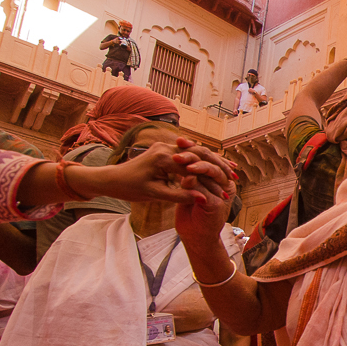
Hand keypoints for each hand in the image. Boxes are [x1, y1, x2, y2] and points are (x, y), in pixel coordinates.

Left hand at [76, 135, 235, 205]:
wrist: (111, 179)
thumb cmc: (129, 188)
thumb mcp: (155, 194)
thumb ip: (180, 195)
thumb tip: (202, 198)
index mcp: (163, 157)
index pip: (194, 167)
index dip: (212, 179)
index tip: (226, 190)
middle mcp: (165, 148)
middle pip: (199, 154)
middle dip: (219, 164)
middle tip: (235, 174)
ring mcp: (165, 147)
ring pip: (195, 152)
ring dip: (213, 161)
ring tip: (231, 168)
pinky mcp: (164, 150)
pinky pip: (187, 154)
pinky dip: (202, 160)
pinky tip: (215, 165)